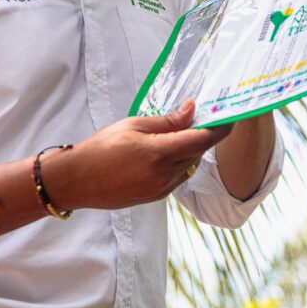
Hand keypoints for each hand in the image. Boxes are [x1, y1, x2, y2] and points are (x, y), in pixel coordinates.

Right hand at [45, 100, 232, 210]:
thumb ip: (168, 121)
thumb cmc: (101, 148)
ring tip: (176, 134)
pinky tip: (164, 152)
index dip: (220, 128)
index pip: (202, 140)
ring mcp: (160, 190)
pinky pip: (177, 177)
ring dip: (189, 150)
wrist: (77, 180)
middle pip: (197, 153)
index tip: (229, 117)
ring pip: (188, 166)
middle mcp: (164, 175)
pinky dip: (178, 163)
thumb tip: (192, 109)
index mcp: (159, 153)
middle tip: (200, 118)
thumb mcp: (134, 125)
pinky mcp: (155, 198)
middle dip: (202, 136)